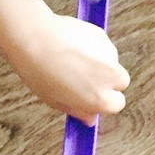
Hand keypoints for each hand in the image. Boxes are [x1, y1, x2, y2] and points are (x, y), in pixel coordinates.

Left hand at [0, 8, 130, 124]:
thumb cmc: (40, 71)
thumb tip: (89, 118)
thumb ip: (78, 110)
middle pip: (120, 82)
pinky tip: (73, 47)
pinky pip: (103, 46)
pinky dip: (94, 48)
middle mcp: (111, 77)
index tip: (92, 98)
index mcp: (100, 98)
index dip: (104, 101)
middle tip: (85, 79)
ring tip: (74, 61)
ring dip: (101, 63)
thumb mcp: (56, 101)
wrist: (34, 38)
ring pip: (112, 62)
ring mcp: (109, 54)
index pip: (117, 104)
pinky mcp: (102, 35)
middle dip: (108, 81)